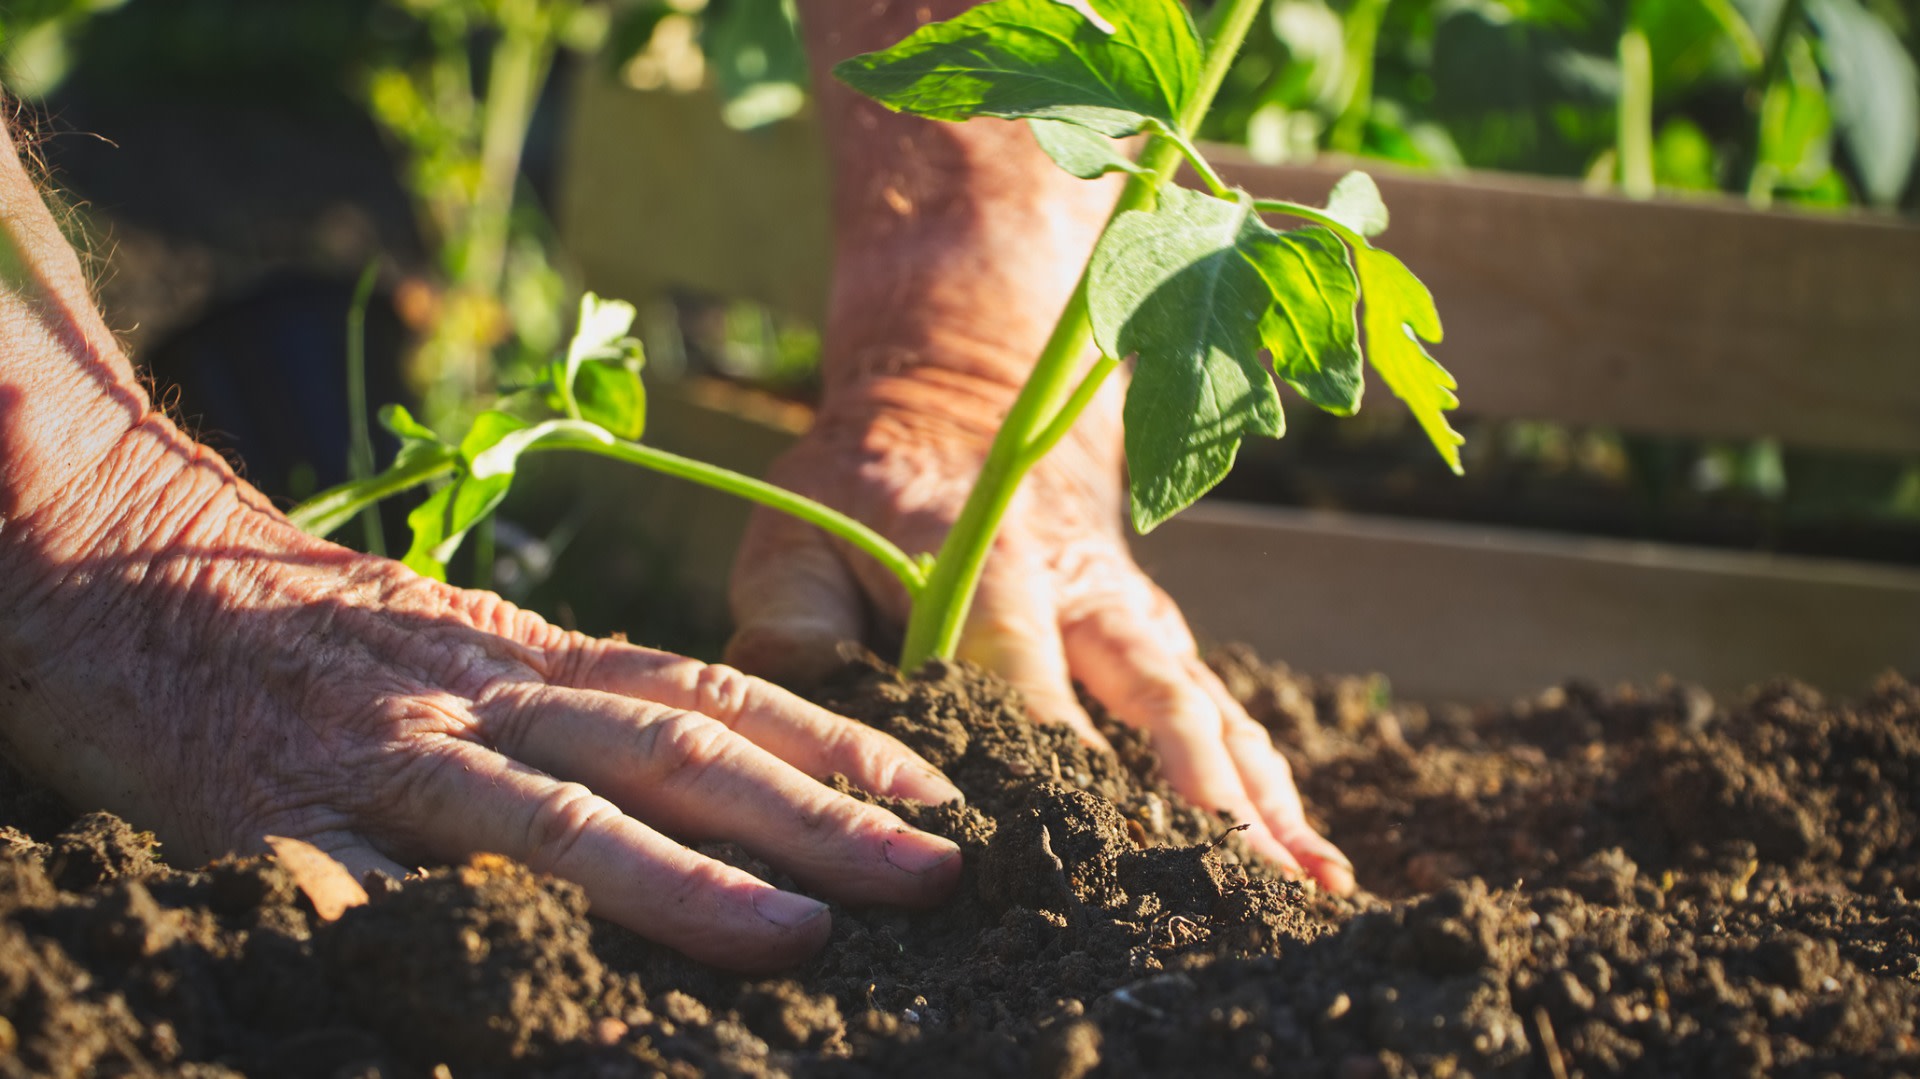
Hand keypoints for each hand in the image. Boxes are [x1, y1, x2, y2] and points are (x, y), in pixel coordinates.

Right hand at [0, 418, 962, 971]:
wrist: (132, 568)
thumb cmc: (322, 629)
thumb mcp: (470, 646)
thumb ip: (577, 705)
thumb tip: (726, 788)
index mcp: (535, 656)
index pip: (715, 694)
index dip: (836, 747)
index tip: (942, 798)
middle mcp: (486, 697)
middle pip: (673, 751)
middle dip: (815, 817)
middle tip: (934, 873)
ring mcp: (392, 758)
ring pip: (556, 817)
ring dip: (683, 881)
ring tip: (800, 932)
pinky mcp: (282, 818)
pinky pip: (372, 890)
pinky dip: (449, 938)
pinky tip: (528, 995)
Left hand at [727, 368, 1353, 894]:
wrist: (964, 408)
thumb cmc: (864, 495)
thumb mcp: (797, 539)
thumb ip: (791, 635)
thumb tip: (809, 743)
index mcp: (990, 561)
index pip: (1023, 670)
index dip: (1048, 753)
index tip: (1069, 847)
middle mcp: (1087, 591)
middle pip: (1156, 697)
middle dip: (1199, 794)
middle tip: (1235, 883)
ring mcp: (1136, 618)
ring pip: (1210, 712)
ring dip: (1260, 800)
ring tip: (1308, 888)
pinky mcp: (1160, 642)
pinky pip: (1225, 716)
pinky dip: (1270, 788)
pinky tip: (1310, 863)